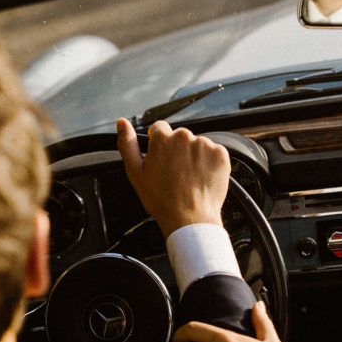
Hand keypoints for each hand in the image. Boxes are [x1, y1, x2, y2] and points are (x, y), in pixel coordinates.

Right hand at [116, 117, 229, 237]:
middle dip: (177, 151)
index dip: (158, 144)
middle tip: (175, 174)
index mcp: (163, 139)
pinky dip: (209, 164)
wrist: (190, 219)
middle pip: (179, 137)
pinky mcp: (220, 155)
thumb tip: (121, 122)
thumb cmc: (162, 200)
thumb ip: (127, 144)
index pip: (159, 128)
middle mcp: (184, 137)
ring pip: (197, 145)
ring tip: (189, 179)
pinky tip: (201, 178)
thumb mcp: (136, 173)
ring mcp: (205, 145)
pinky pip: (213, 153)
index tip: (162, 159)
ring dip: (194, 157)